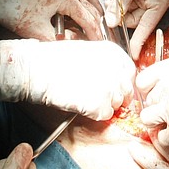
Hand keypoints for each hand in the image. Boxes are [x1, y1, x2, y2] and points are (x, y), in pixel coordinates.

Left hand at [0, 0, 103, 40]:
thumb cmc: (15, 11)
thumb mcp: (38, 33)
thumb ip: (60, 40)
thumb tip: (75, 43)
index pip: (88, 18)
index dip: (96, 33)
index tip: (101, 44)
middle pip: (90, 5)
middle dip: (97, 21)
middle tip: (102, 35)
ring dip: (93, 5)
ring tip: (98, 17)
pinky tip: (82, 0)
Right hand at [0, 39, 134, 119]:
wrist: (37, 69)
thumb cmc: (55, 60)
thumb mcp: (87, 52)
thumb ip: (106, 64)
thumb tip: (117, 78)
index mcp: (113, 52)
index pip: (130, 72)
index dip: (121, 83)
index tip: (113, 87)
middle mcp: (116, 69)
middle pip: (126, 91)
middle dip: (114, 96)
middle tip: (95, 95)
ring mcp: (110, 88)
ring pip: (117, 104)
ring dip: (104, 104)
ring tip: (84, 96)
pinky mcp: (100, 105)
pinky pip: (104, 115)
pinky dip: (94, 114)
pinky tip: (81, 103)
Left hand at [100, 0, 168, 58]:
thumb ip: (120, 4)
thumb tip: (112, 23)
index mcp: (161, 1)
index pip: (147, 26)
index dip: (138, 40)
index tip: (131, 55)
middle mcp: (156, 2)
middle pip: (132, 19)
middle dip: (118, 8)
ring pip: (125, 10)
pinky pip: (124, 1)